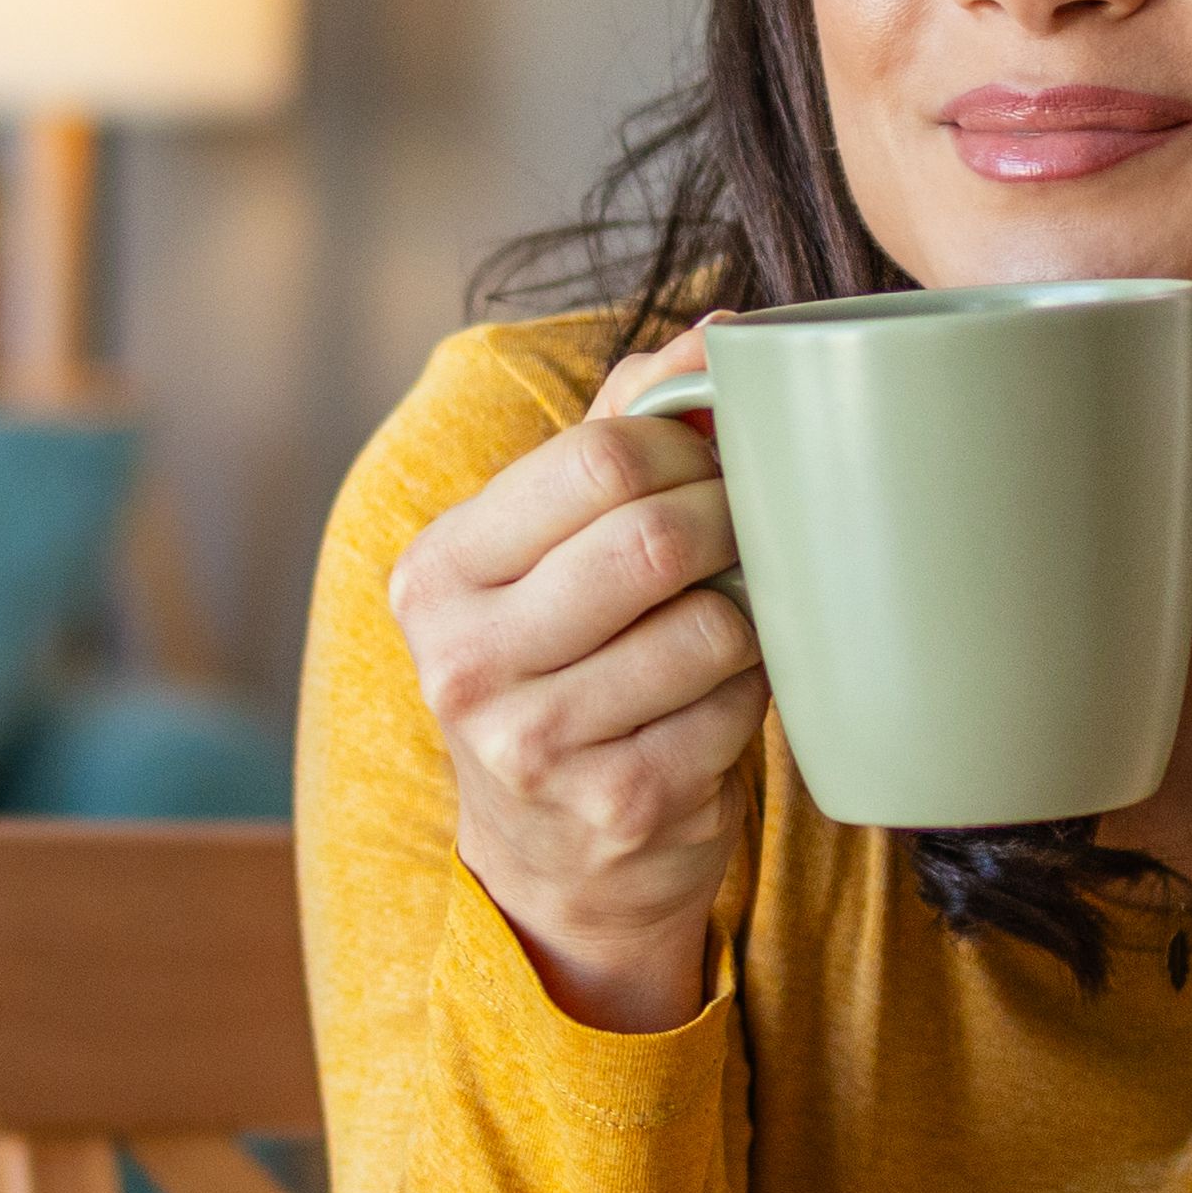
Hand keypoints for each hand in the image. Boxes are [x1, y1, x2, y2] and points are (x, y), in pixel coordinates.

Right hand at [386, 337, 761, 1032]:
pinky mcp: (617, 806)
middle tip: (745, 531)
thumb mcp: (550, 550)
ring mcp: (535, 743)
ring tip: (728, 623)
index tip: (711, 464)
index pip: (596, 456)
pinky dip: (753, 692)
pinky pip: (737, 705)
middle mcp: (464, 658)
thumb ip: (622, 428)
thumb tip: (723, 329)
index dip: (687, 447)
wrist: (551, 864)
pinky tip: (720, 700)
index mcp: (438, 572)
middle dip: (729, 519)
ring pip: (710, 622)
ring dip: (748, 614)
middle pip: (654, 536)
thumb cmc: (566, 667)